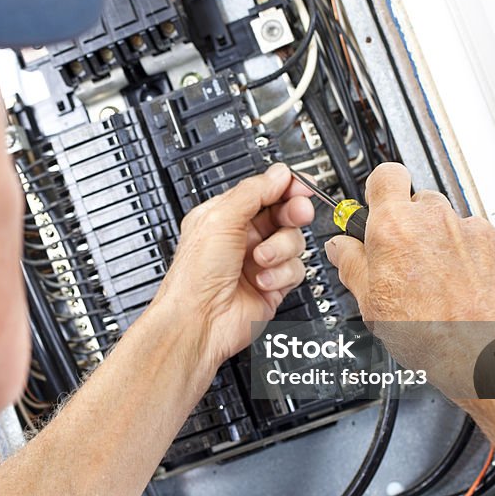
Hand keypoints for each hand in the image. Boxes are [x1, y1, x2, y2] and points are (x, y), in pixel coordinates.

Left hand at [151, 163, 314, 373]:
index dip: (284, 187)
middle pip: (284, 213)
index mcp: (225, 216)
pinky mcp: (274, 285)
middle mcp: (242, 237)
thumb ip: (253, 192)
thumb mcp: (220, 219)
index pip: (264, 192)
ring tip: (260, 260)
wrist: (199, 321)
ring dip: (280, 250)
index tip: (299, 186)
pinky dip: (281, 274)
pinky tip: (262, 280)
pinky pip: (296, 269)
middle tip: (298, 212)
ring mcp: (259, 262)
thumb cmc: (195, 276)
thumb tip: (279, 174)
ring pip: (294, 241)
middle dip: (293, 213)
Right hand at [323, 163, 494, 396]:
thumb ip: (351, 264)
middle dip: (411, 225)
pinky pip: (481, 240)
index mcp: (395, 227)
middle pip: (419, 202)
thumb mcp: (369, 303)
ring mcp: (472, 230)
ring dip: (442, 243)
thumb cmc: (427, 334)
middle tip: (406, 260)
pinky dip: (473, 257)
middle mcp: (435, 219)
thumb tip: (341, 248)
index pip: (386, 175)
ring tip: (439, 282)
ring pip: (450, 223)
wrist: (481, 356)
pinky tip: (464, 287)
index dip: (381, 190)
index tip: (379, 206)